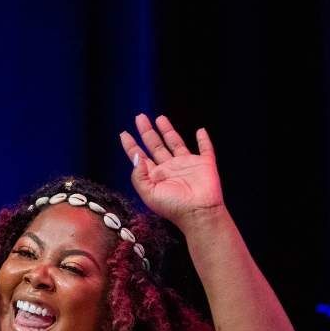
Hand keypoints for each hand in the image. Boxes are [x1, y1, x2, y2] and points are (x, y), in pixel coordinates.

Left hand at [118, 113, 222, 228]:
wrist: (199, 213)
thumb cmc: (173, 207)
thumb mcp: (149, 194)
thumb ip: (139, 176)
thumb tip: (136, 156)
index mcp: (155, 175)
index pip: (141, 157)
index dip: (132, 146)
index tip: (124, 133)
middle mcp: (170, 168)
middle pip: (156, 145)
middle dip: (147, 132)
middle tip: (139, 117)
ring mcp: (187, 164)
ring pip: (175, 142)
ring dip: (168, 130)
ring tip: (159, 118)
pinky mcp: (204, 163)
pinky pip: (205, 149)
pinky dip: (204, 140)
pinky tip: (200, 130)